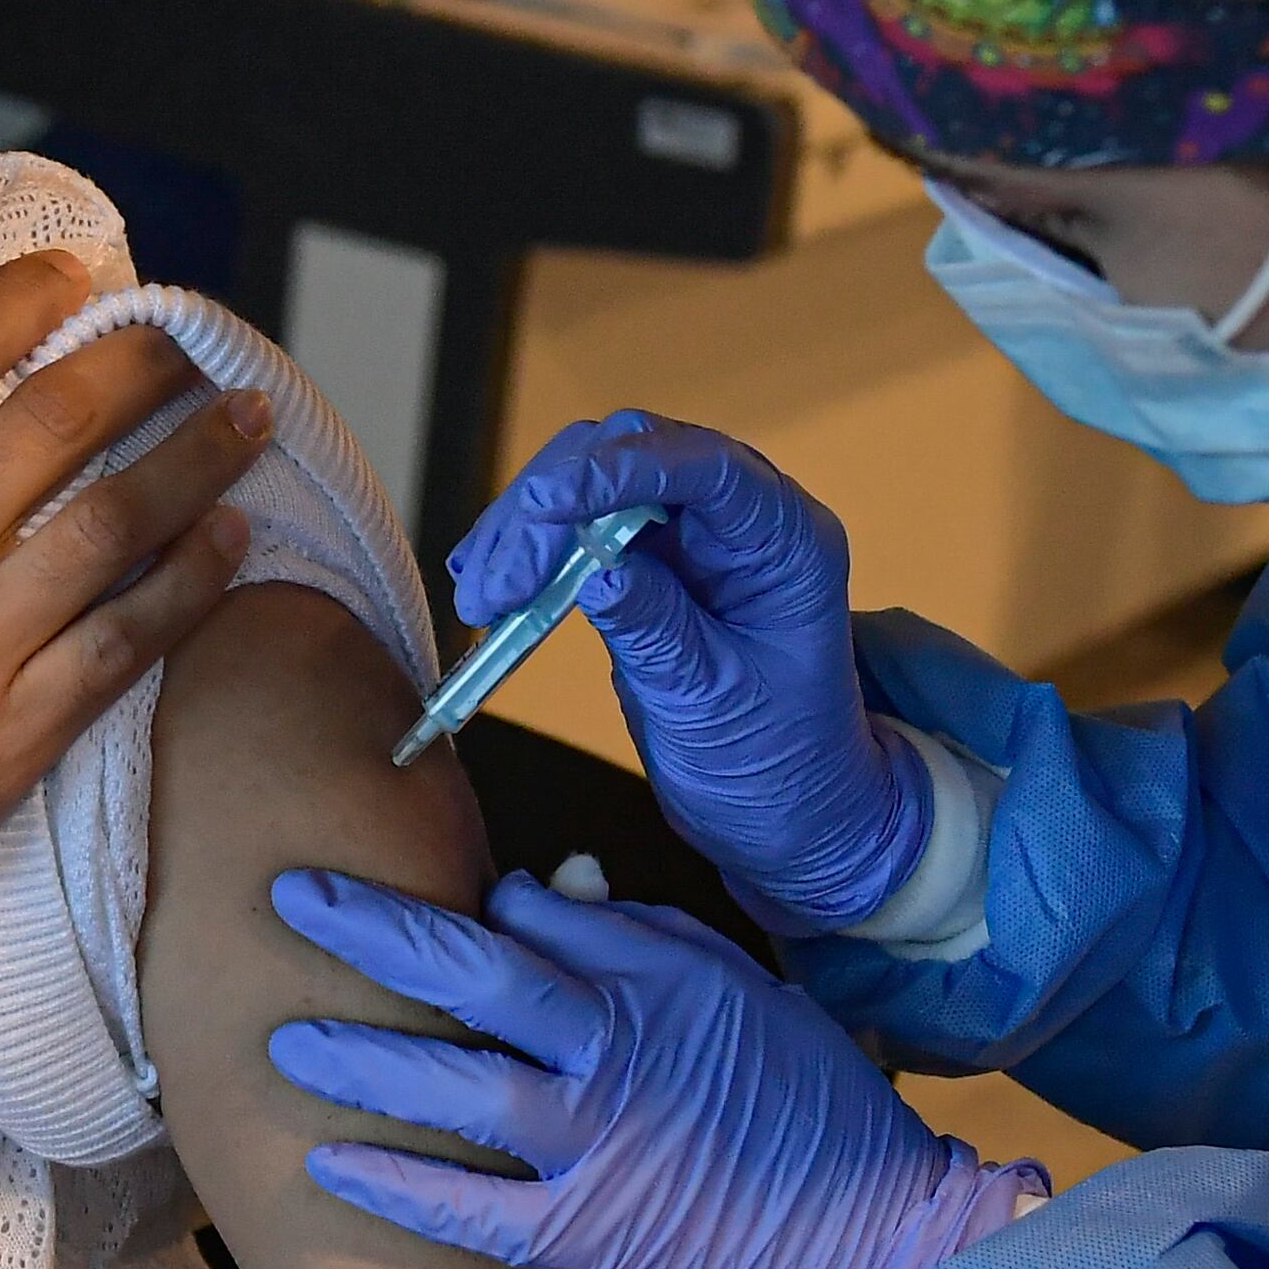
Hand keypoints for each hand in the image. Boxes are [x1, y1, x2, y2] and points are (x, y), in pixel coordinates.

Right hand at [0, 252, 267, 975]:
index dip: (27, 298)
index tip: (77, 276)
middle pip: (60, 420)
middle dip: (144, 360)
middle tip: (193, 338)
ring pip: (115, 521)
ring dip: (197, 456)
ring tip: (250, 417)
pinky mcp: (9, 739)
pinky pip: (124, 644)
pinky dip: (189, 583)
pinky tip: (228, 539)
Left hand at [266, 869, 1037, 1268]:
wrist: (878, 1244)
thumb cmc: (823, 1114)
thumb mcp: (750, 995)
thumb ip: (648, 941)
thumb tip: (551, 890)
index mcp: (663, 980)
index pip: (537, 918)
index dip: (478, 908)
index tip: (446, 911)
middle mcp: (616, 1051)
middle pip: (473, 972)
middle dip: (374, 926)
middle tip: (293, 894)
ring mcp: (595, 1145)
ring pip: (454, 1085)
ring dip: (361, 1058)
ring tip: (286, 1039)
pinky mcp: (584, 1235)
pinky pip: (468, 1207)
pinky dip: (395, 1184)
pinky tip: (327, 1161)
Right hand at [449, 415, 927, 931]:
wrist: (788, 814)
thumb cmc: (777, 765)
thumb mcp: (714, 707)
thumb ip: (659, 633)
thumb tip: (599, 568)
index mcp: (786, 541)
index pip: (704, 468)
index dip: (620, 471)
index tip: (544, 505)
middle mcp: (740, 518)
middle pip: (632, 455)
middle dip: (551, 507)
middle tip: (496, 586)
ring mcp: (690, 533)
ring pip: (591, 483)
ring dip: (525, 531)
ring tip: (480, 601)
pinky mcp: (646, 559)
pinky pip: (576, 529)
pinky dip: (527, 552)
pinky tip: (487, 588)